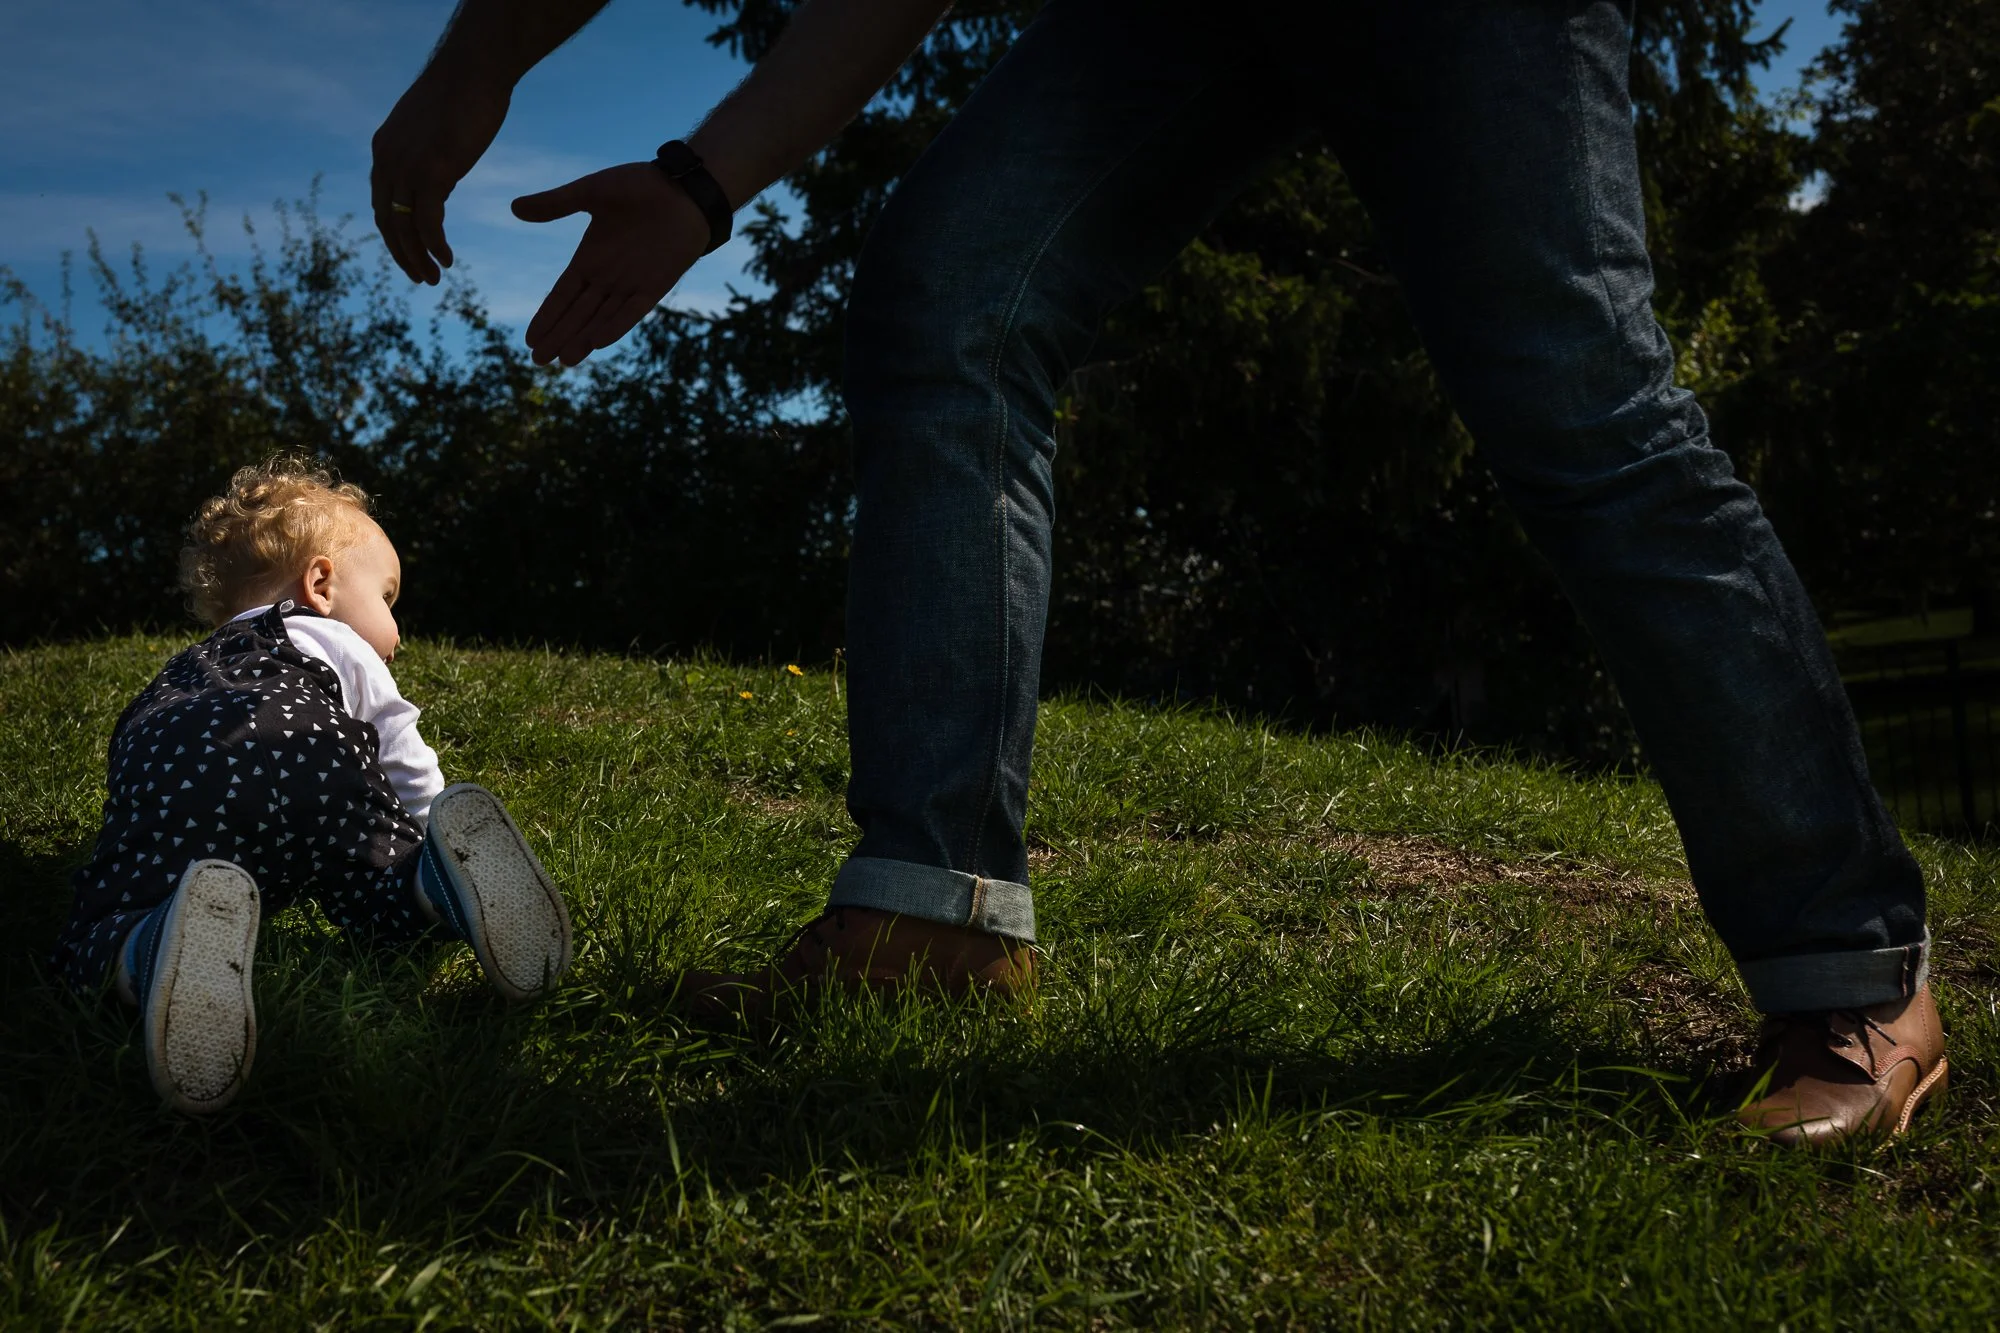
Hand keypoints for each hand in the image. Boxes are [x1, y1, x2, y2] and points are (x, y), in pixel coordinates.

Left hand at [370, 71, 509, 284]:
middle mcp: (387, 161)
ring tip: (433, 277)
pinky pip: (427, 222)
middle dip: (402, 254)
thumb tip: (438, 169)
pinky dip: (435, 245)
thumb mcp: (431, 126)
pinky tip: (447, 259)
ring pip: (404, 226)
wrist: (472, 70)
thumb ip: (426, 151)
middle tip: (420, 277)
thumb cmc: (461, 92)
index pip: (381, 202)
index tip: (411, 253)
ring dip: (418, 257)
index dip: (394, 234)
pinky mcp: (431, 172)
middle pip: (386, 221)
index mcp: (384, 149)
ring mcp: (407, 167)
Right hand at [511, 161, 709, 365]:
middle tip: (539, 361)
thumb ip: (555, 204)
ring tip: (563, 360)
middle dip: (559, 337)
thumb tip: (515, 208)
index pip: (562, 295)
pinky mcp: (656, 286)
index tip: (530, 339)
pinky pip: (632, 311)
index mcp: (589, 258)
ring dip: (583, 339)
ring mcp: (631, 284)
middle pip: (578, 314)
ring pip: (601, 319)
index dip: (547, 317)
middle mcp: (608, 277)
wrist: (684, 187)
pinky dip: (616, 326)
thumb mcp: (591, 193)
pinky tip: (597, 342)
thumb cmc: (640, 185)